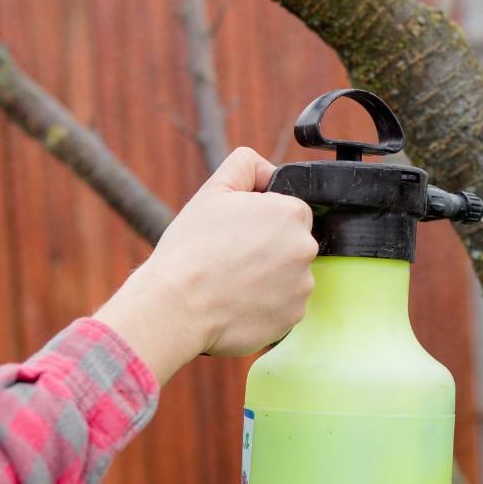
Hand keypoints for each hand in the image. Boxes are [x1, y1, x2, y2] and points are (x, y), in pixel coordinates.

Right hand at [94, 148, 317, 381]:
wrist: (177, 305)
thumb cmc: (192, 249)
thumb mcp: (214, 190)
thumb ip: (245, 166)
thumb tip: (268, 170)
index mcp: (291, 214)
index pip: (290, 212)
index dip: (263, 221)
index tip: (239, 233)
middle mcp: (305, 249)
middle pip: (292, 244)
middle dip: (269, 249)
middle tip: (231, 258)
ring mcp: (302, 287)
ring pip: (289, 277)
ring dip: (268, 278)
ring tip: (232, 282)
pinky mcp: (293, 317)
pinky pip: (283, 306)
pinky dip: (266, 306)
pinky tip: (238, 302)